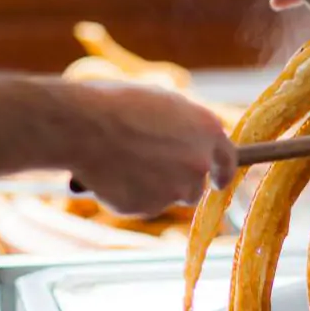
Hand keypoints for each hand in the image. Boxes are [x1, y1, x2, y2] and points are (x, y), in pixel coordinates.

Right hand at [67, 83, 236, 217]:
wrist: (81, 125)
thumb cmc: (115, 104)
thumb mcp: (160, 103)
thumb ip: (183, 126)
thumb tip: (185, 138)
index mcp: (208, 130)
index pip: (229, 160)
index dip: (222, 172)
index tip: (217, 182)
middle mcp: (199, 162)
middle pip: (195, 186)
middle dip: (177, 183)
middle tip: (150, 171)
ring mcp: (175, 188)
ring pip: (167, 198)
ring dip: (151, 190)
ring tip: (121, 165)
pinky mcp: (149, 207)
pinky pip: (139, 206)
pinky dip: (125, 197)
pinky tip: (108, 176)